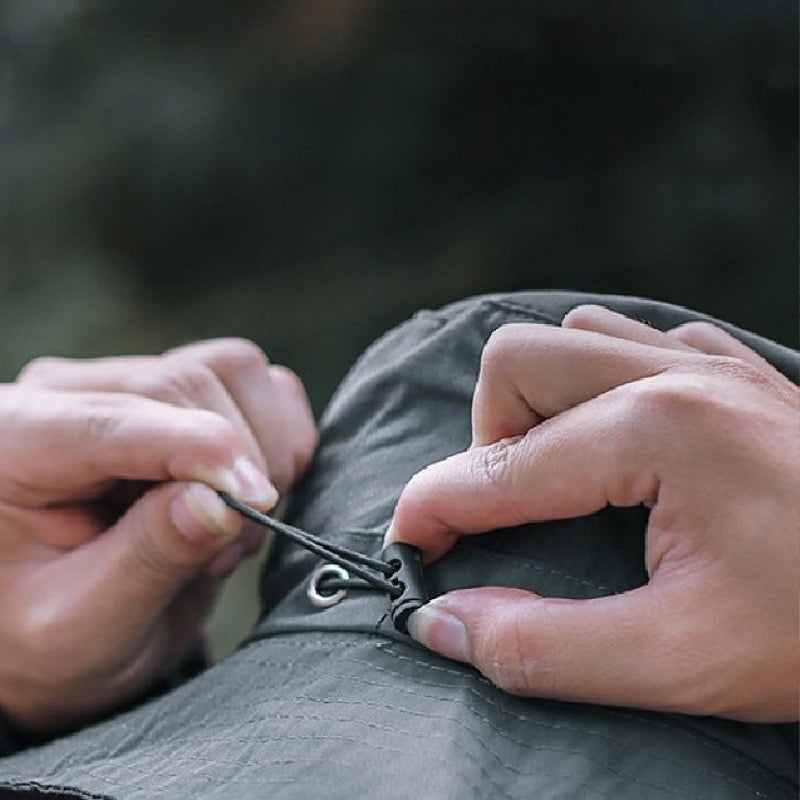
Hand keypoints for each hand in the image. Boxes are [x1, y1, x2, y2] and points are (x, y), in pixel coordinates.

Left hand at [0, 338, 315, 732]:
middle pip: (189, 383)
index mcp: (12, 444)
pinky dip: (280, 437)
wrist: (53, 628)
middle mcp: (69, 395)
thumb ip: (148, 560)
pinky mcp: (180, 396)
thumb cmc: (43, 634)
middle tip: (226, 549)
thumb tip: (224, 501)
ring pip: (234, 370)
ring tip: (229, 526)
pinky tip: (244, 496)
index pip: (119, 418)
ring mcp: (129, 385)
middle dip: (236, 468)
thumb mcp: (81, 629)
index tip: (256, 502)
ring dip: (263, 450)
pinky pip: (259, 383)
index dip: (200, 449)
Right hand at [386, 307, 798, 721]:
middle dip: (485, 441)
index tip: (406, 543)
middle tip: (505, 513)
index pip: (499, 467)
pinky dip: (598, 386)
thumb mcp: (681, 663)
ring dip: (539, 404)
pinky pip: (634, 344)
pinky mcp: (736, 371)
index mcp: (659, 433)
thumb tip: (446, 622)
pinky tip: (618, 442)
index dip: (432, 506)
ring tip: (559, 475)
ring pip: (571, 339)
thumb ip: (543, 648)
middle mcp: (678, 375)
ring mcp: (712, 363)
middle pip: (518, 362)